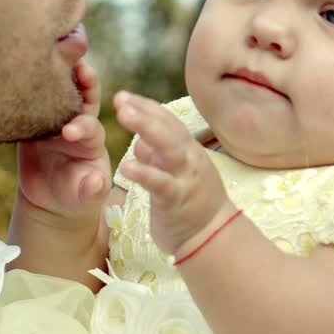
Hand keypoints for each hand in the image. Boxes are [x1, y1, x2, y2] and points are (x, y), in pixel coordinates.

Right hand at [16, 61, 111, 222]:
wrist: (53, 197)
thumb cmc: (77, 194)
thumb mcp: (87, 195)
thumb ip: (91, 189)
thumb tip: (96, 183)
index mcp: (92, 139)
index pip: (91, 126)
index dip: (82, 126)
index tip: (70, 132)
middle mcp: (77, 121)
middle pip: (82, 96)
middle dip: (80, 83)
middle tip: (78, 70)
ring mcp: (55, 118)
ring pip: (57, 91)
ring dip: (56, 74)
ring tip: (46, 57)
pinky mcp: (33, 119)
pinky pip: (29, 99)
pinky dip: (25, 86)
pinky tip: (14, 71)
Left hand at [113, 91, 233, 256]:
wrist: (212, 238)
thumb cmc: (191, 204)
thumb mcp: (175, 174)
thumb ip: (159, 157)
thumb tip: (141, 141)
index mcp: (188, 150)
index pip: (168, 121)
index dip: (146, 106)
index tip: (124, 96)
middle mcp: (189, 158)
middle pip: (169, 128)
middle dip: (145, 111)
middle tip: (120, 99)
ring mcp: (185, 177)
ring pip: (169, 147)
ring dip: (146, 129)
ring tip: (123, 116)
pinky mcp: (177, 200)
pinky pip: (161, 183)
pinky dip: (145, 173)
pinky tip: (126, 166)